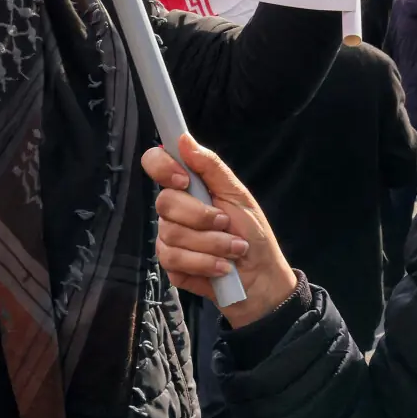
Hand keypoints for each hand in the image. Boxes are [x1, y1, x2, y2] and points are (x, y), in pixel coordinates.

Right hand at [141, 133, 296, 326]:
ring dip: (211, 243)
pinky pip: (174, 259)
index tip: (184, 180)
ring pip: (171, 234)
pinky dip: (204, 263)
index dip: (162, 168)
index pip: (155, 164)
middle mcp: (174, 211)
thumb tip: (183, 138)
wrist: (261, 278)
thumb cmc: (253, 233)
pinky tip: (221, 267)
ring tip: (233, 250)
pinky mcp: (171, 265)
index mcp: (188, 187)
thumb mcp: (238, 195)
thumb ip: (211, 167)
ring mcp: (169, 238)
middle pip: (164, 203)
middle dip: (202, 217)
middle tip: (227, 223)